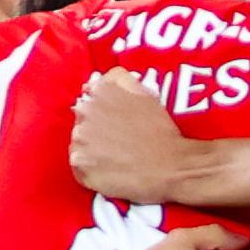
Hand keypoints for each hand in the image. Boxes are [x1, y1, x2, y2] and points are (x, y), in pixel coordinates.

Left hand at [72, 72, 193, 202]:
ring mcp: (80, 139)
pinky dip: (91, 171)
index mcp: (99, 92)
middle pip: (82, 121)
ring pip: (79, 144)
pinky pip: (79, 169)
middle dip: (97, 132)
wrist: (170, 166)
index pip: (90, 99)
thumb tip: (99, 79)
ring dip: (93, 151)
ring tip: (117, 158)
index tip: (116, 125)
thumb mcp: (145, 92)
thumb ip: (119, 78)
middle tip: (120, 143)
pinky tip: (110, 171)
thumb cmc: (160, 132)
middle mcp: (85, 112)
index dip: (104, 114)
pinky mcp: (80, 165)